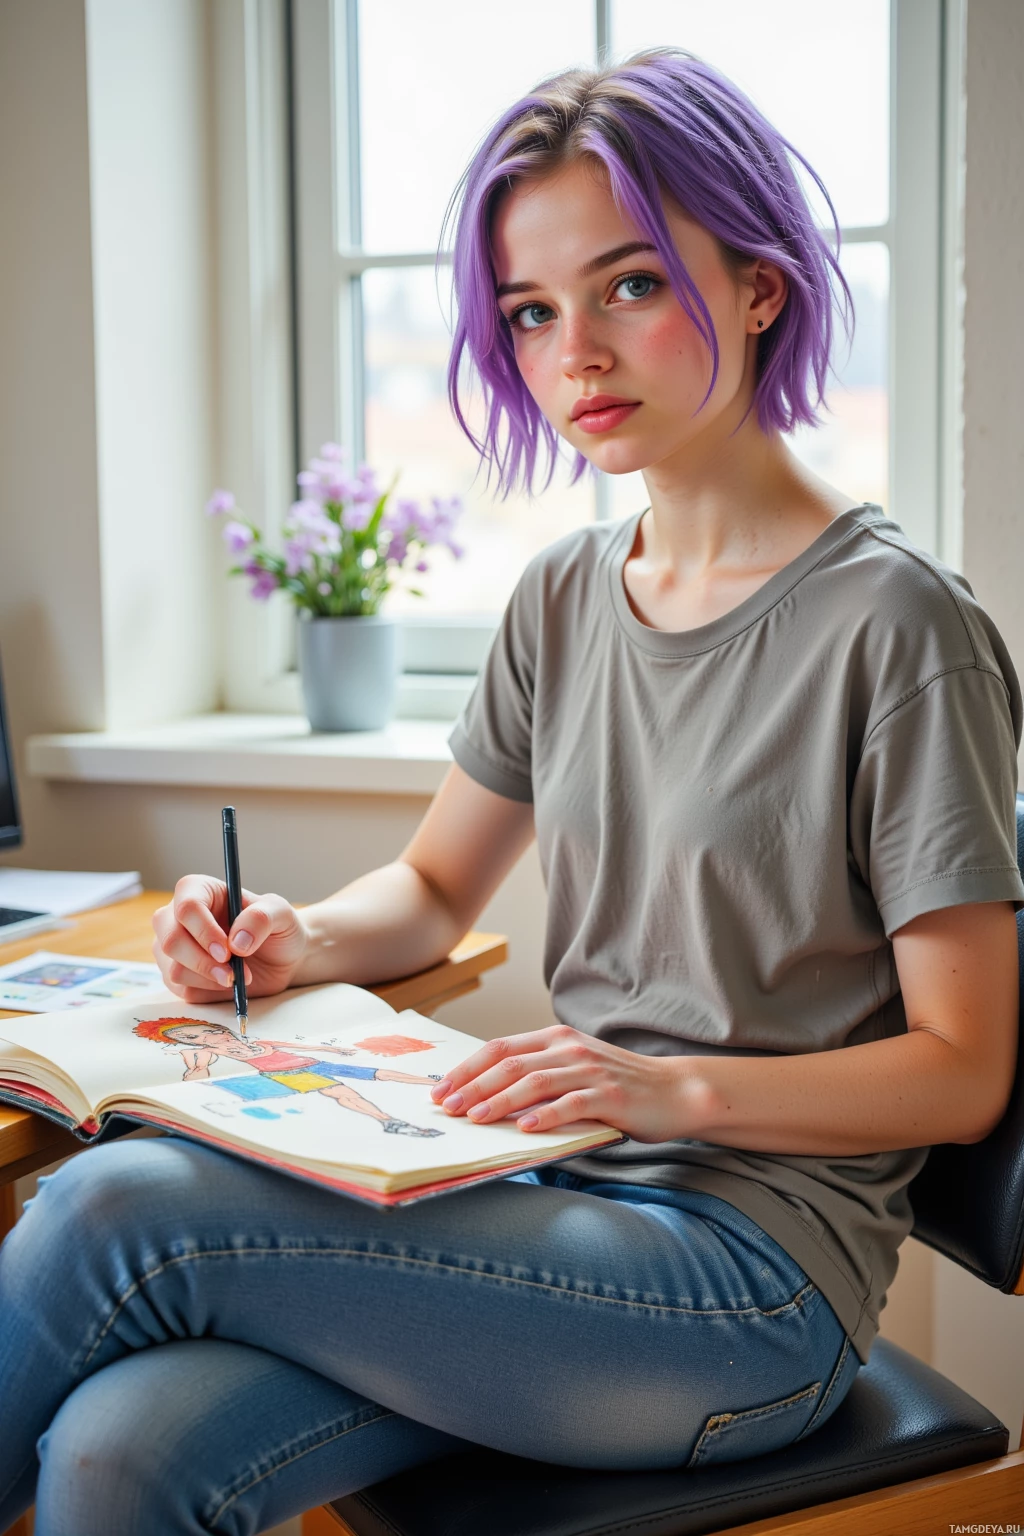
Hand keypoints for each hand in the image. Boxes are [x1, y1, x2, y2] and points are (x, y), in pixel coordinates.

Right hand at [152, 875, 308, 1002]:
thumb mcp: (281, 913)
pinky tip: (227, 982)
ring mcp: (173, 947)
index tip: (228, 951)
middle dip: (203, 961)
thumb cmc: (276, 928)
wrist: (281, 959)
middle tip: (232, 972)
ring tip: (237, 976)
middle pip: (171, 940)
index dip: (204, 930)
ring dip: (208, 978)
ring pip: (173, 968)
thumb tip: (237, 941)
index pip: (187, 906)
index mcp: (199, 890)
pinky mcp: (176, 974)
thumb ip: (261, 918)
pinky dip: (207, 989)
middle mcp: (177, 917)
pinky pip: (180, 988)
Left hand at [429, 1024, 697, 1140]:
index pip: (499, 1048)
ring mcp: (590, 1070)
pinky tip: (524, 1129)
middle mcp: (569, 1048)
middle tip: (448, 1108)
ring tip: (475, 1118)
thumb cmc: (617, 1086)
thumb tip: (484, 1099)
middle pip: (510, 1063)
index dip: (466, 1069)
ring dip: (500, 1100)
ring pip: (535, 1082)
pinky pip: (572, 1104)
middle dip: (473, 1086)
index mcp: (555, 1038)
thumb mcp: (572, 1070)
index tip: (440, 1091)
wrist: (674, 1091)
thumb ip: (537, 1076)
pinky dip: (545, 1116)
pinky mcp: (611, 1095)